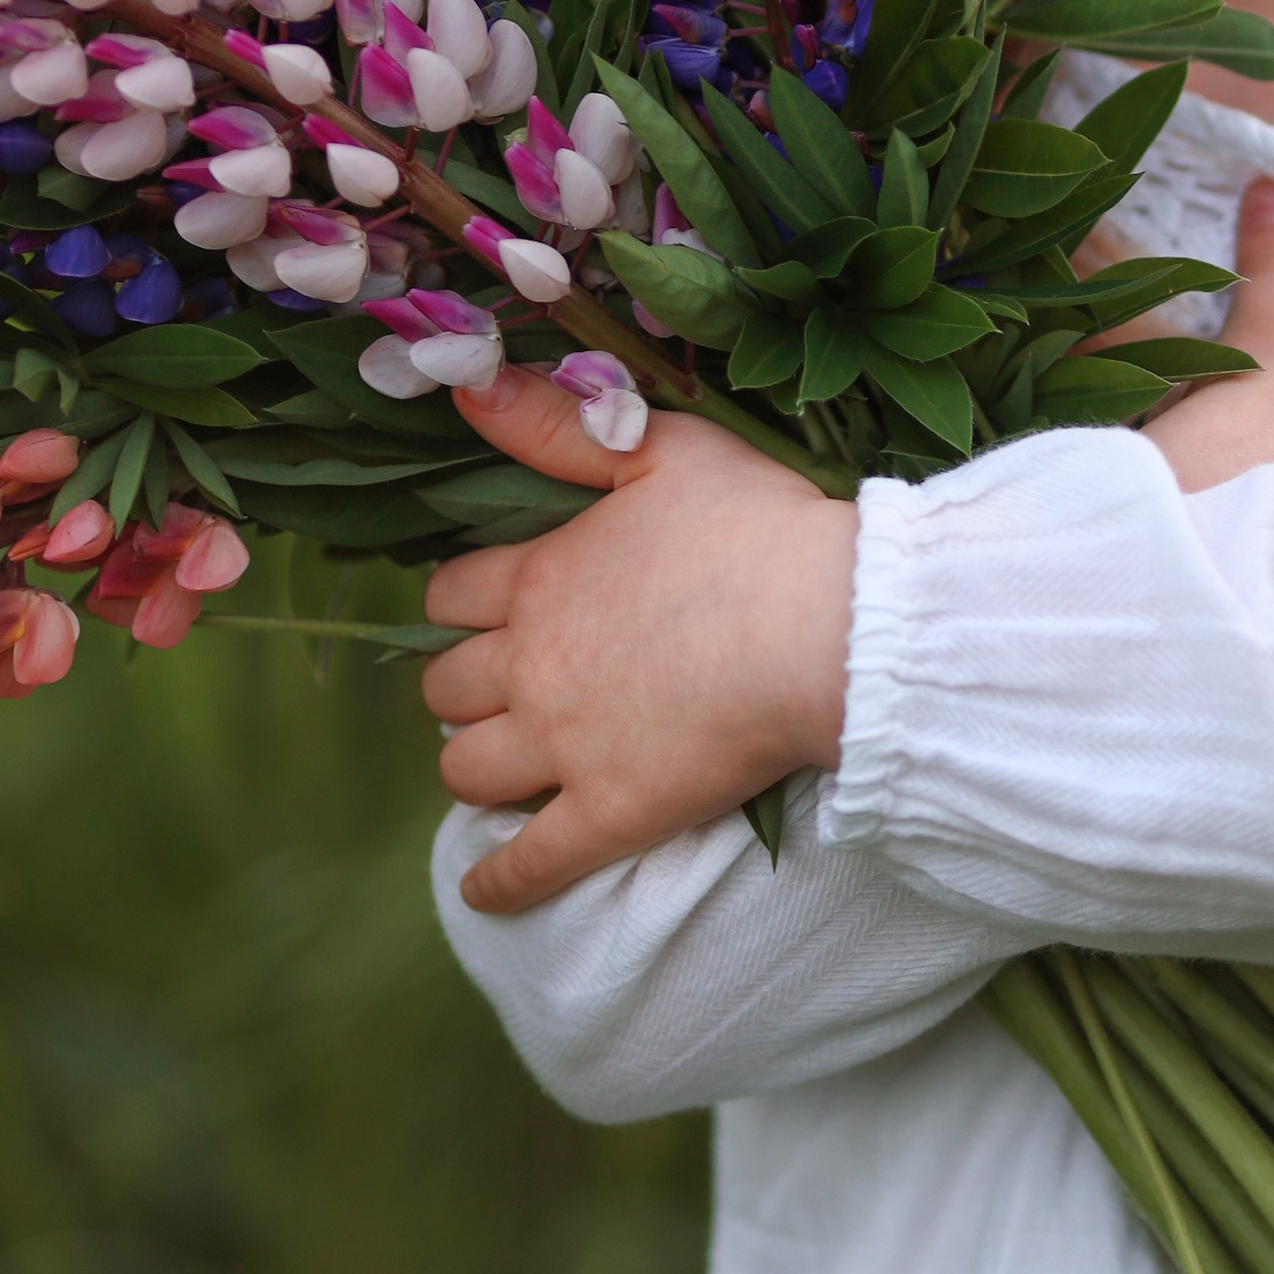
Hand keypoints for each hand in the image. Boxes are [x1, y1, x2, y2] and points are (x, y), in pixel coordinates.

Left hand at [420, 375, 858, 916]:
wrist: (828, 627)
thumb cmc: (757, 528)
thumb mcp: (661, 448)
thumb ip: (557, 425)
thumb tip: (467, 384)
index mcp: (540, 578)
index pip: (449, 598)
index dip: (463, 604)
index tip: (492, 610)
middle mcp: (531, 665)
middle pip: (446, 688)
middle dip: (465, 687)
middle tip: (508, 687)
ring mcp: (564, 747)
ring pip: (467, 770)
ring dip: (477, 767)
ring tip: (508, 765)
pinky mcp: (608, 815)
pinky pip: (527, 864)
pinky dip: (499, 882)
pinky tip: (489, 889)